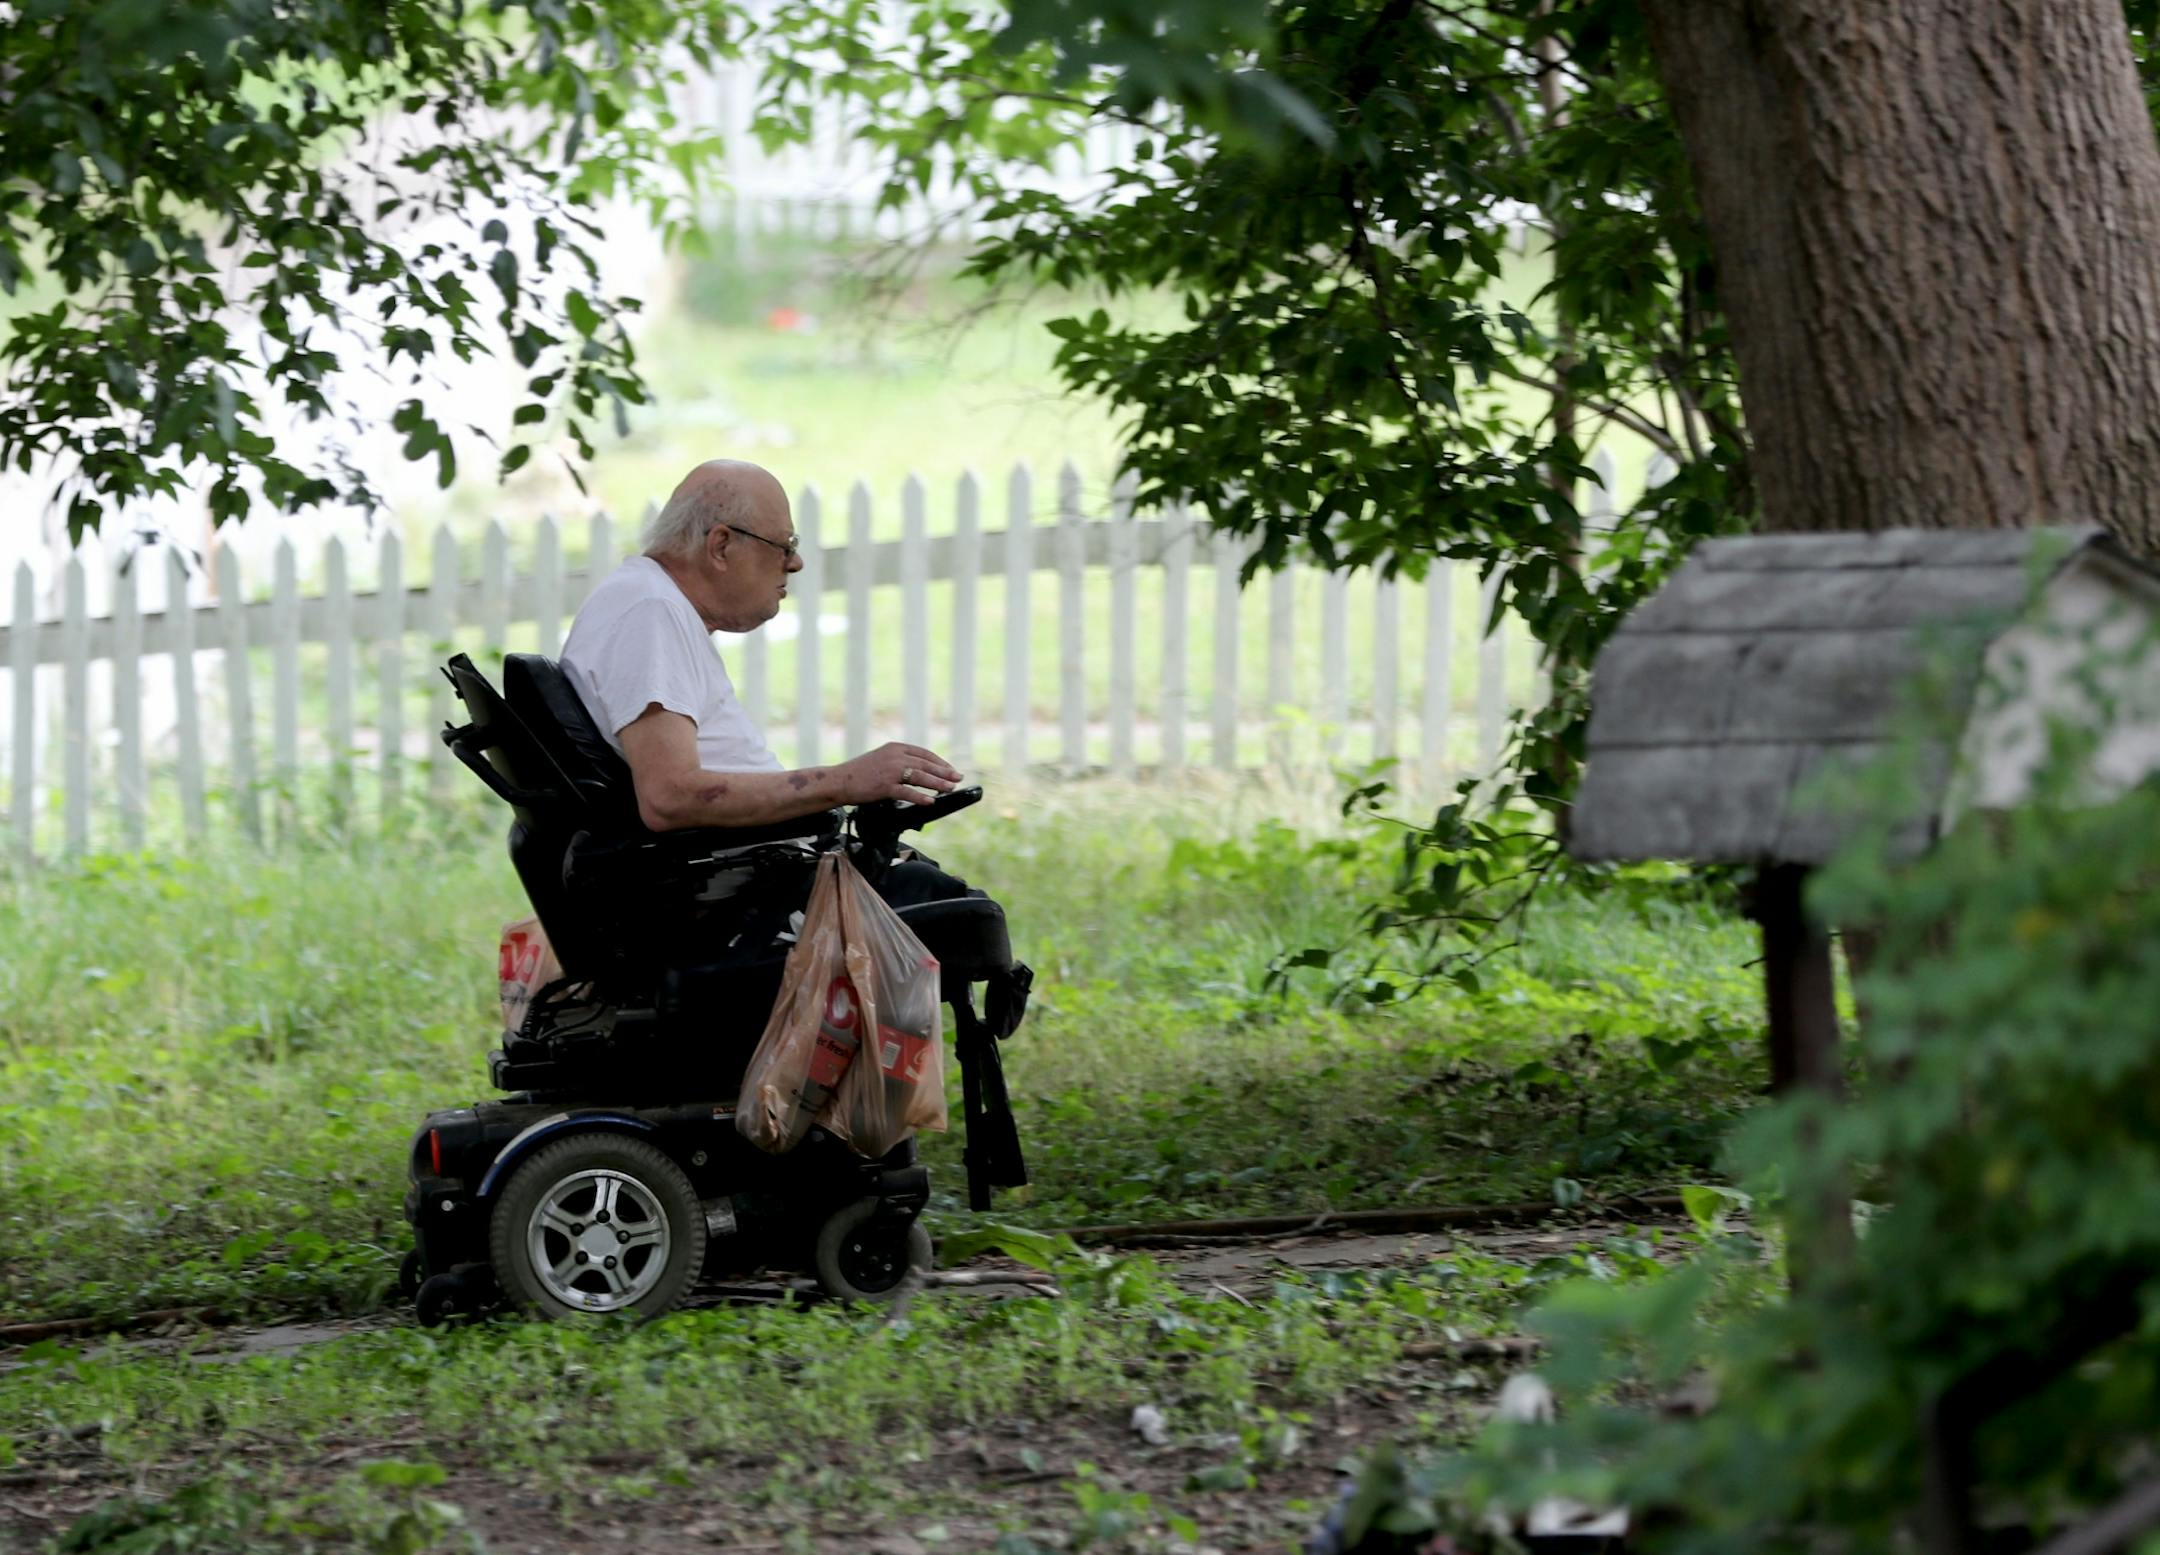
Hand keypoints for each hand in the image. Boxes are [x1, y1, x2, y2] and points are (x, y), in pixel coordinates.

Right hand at [837, 742, 961, 804]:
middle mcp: (895, 756)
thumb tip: (922, 770)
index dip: (940, 762)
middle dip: (944, 772)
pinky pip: (907, 792)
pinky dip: (920, 797)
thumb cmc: (860, 772)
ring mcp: (890, 771)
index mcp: (895, 747)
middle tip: (958, 778)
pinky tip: (930, 801)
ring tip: (949, 788)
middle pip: (926, 764)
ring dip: (937, 783)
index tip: (951, 769)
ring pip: (920, 776)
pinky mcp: (884, 786)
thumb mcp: (882, 758)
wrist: (839, 780)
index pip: (924, 753)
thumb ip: (901, 761)